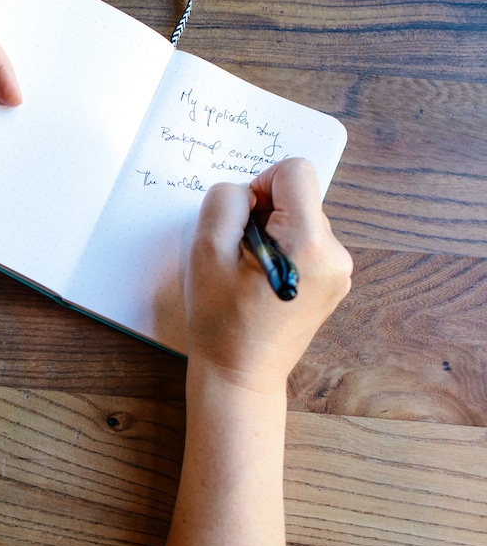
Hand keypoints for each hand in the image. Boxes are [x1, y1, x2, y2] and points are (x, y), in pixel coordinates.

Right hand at [185, 158, 352, 392]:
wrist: (240, 374)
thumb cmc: (221, 320)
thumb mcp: (206, 251)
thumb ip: (225, 202)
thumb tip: (246, 191)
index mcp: (309, 242)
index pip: (295, 171)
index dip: (260, 184)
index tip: (242, 220)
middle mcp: (336, 254)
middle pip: (299, 197)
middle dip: (265, 214)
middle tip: (240, 255)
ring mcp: (339, 271)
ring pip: (302, 220)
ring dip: (273, 234)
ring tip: (250, 274)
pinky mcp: (334, 284)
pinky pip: (308, 244)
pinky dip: (283, 252)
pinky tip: (264, 283)